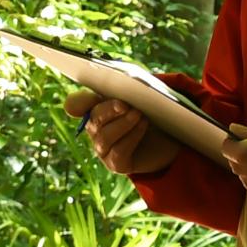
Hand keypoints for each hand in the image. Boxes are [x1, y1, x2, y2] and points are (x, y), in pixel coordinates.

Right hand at [64, 90, 180, 174]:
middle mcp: (95, 129)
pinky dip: (131, 137)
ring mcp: (103, 149)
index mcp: (95, 108)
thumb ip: (129, 88)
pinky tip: (143, 126)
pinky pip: (118, 151)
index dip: (77, 102)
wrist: (170, 141)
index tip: (89, 96)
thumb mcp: (142, 98)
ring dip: (123, 124)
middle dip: (108, 110)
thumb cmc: (152, 114)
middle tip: (125, 104)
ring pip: (104, 137)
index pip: (76, 104)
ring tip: (139, 115)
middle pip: (93, 119)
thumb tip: (127, 81)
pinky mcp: (116, 164)